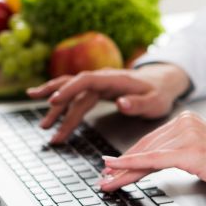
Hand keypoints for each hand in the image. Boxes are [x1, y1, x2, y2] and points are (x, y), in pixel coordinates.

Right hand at [27, 64, 190, 143]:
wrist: (162, 82)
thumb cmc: (159, 93)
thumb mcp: (155, 102)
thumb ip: (138, 103)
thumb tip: (120, 104)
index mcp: (115, 79)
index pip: (86, 80)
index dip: (69, 90)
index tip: (54, 101)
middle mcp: (103, 78)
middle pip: (75, 89)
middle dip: (59, 109)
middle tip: (47, 128)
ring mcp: (99, 83)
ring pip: (72, 91)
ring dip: (56, 107)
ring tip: (43, 125)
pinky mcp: (98, 89)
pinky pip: (76, 94)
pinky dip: (61, 98)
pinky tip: (46, 104)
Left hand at [99, 111, 205, 198]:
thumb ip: (182, 151)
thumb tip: (158, 163)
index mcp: (189, 120)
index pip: (151, 140)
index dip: (130, 156)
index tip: (114, 167)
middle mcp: (186, 122)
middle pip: (145, 147)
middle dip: (122, 165)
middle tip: (104, 178)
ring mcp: (189, 135)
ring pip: (146, 154)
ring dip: (123, 170)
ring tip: (107, 182)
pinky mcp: (192, 151)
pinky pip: (155, 160)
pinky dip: (133, 166)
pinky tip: (118, 170)